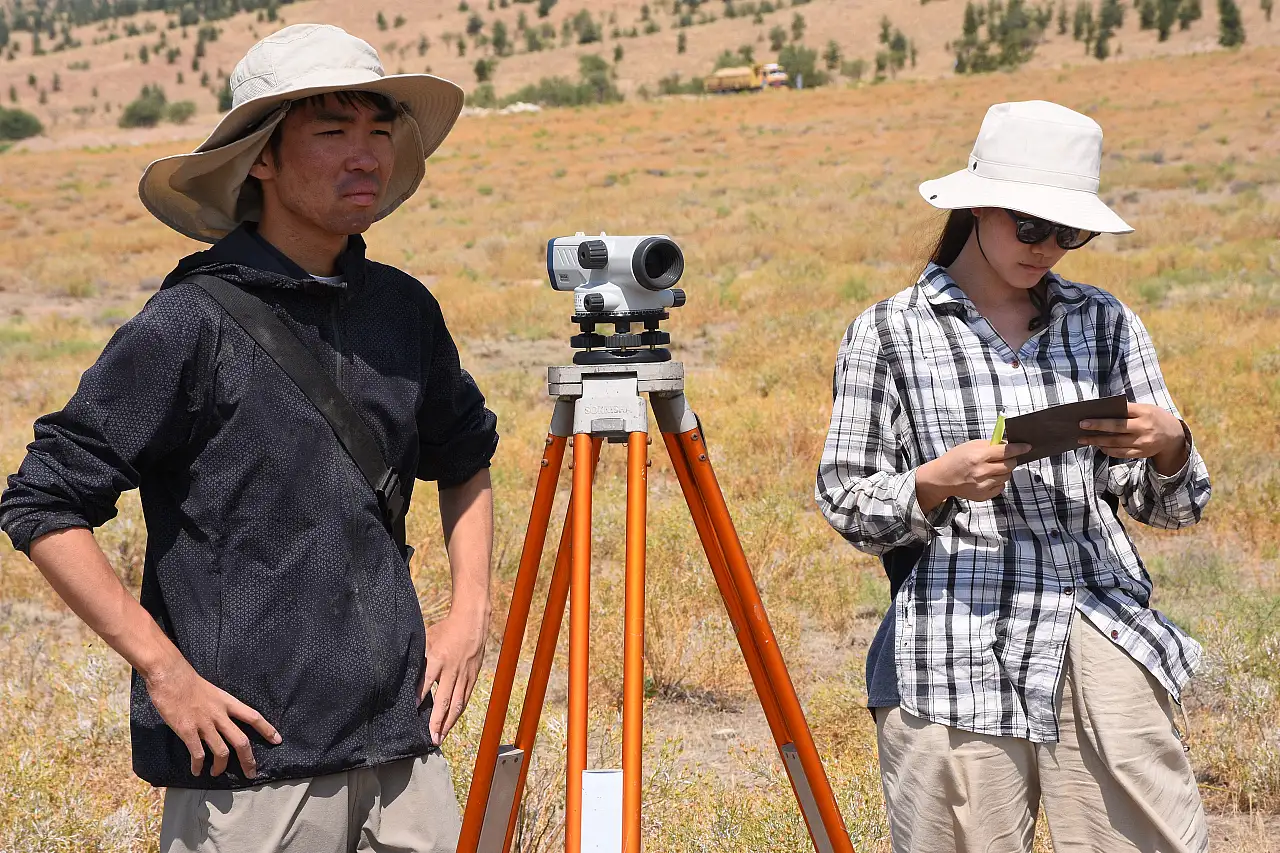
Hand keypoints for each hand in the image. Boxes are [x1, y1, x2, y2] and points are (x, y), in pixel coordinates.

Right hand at [144, 653, 280, 777]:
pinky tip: (197, 771)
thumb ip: (220, 707)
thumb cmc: (189, 681)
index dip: (267, 730)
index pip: (254, 717)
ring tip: (217, 773)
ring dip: (221, 766)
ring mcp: (204, 724)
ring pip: (222, 752)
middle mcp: (220, 715)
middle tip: (251, 773)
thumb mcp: (213, 691)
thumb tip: (224, 721)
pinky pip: (197, 754)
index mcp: (228, 702)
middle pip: (241, 741)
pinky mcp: (187, 731)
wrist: (170, 675)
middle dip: (248, 760)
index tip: (277, 741)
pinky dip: (198, 766)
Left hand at [422, 610, 488, 744]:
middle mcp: (452, 670)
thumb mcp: (427, 639)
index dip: (419, 698)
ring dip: (449, 722)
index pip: (426, 682)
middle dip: (437, 721)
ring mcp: (464, 675)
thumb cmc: (445, 629)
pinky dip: (458, 712)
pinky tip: (452, 723)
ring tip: (441, 737)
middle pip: (444, 700)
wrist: (471, 621)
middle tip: (431, 738)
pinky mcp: (473, 677)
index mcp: (438, 659)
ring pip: (457, 703)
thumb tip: (402, 674)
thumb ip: (417, 657)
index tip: (412, 713)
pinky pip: (465, 698)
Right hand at [917, 439, 1032, 509]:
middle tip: (1006, 458)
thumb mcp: (970, 446)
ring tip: (992, 468)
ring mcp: (982, 485)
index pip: (1006, 452)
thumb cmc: (955, 459)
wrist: (941, 478)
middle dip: (1011, 460)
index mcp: (978, 456)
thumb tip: (1009, 445)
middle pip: (1009, 465)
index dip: (1019, 448)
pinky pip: (1000, 488)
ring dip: (1004, 471)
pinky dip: (998, 482)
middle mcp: (981, 472)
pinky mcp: (982, 495)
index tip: (1027, 447)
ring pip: (1006, 477)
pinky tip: (988, 478)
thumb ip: (990, 445)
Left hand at [1079, 403, 1187, 472]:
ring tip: (1084, 439)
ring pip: (1116, 443)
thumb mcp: (1145, 408)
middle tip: (1081, 427)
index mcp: (1144, 413)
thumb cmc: (1154, 418)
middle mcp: (1144, 428)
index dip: (1102, 417)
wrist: (1174, 436)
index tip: (1085, 419)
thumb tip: (1102, 412)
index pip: (1120, 413)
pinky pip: (1121, 453)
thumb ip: (1128, 410)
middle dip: (1096, 428)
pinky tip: (1099, 446)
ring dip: (1098, 441)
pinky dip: (1108, 450)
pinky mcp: (1142, 453)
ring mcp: (1143, 442)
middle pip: (1116, 428)